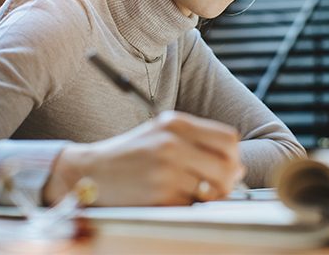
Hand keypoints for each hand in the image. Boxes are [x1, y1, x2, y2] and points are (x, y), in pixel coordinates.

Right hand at [44, 111, 244, 205]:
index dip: (234, 155)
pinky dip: (190, 205)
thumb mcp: (162, 133)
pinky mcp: (159, 195)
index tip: (229, 164)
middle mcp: (172, 143)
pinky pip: (193, 205)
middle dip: (229, 179)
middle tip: (218, 184)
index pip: (228, 139)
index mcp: (175, 123)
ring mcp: (166, 170)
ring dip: (212, 195)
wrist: (91, 170)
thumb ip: (198, 142)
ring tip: (196, 192)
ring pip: (214, 189)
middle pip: (228, 165)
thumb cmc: (131, 153)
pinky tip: (176, 198)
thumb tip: (237, 166)